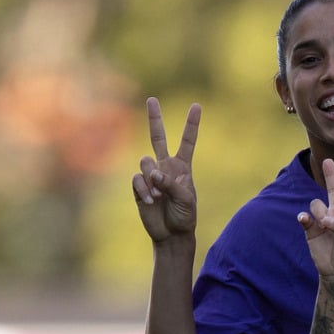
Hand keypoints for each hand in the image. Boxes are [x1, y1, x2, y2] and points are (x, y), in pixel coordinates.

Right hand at [132, 97, 199, 242]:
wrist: (171, 234)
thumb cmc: (185, 216)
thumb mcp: (186, 199)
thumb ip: (171, 183)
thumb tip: (153, 172)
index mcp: (182, 166)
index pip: (187, 141)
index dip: (191, 124)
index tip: (196, 106)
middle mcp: (165, 166)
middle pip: (158, 137)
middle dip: (154, 118)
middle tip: (152, 99)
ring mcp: (150, 175)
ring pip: (145, 161)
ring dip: (152, 179)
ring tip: (158, 196)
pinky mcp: (139, 186)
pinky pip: (137, 179)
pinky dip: (143, 190)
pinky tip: (150, 201)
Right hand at [298, 159, 333, 278]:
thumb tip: (324, 219)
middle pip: (333, 190)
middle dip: (330, 175)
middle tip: (327, 161)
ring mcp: (323, 220)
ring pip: (317, 204)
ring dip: (319, 211)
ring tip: (325, 225)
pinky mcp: (311, 229)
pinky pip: (305, 217)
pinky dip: (305, 218)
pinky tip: (305, 220)